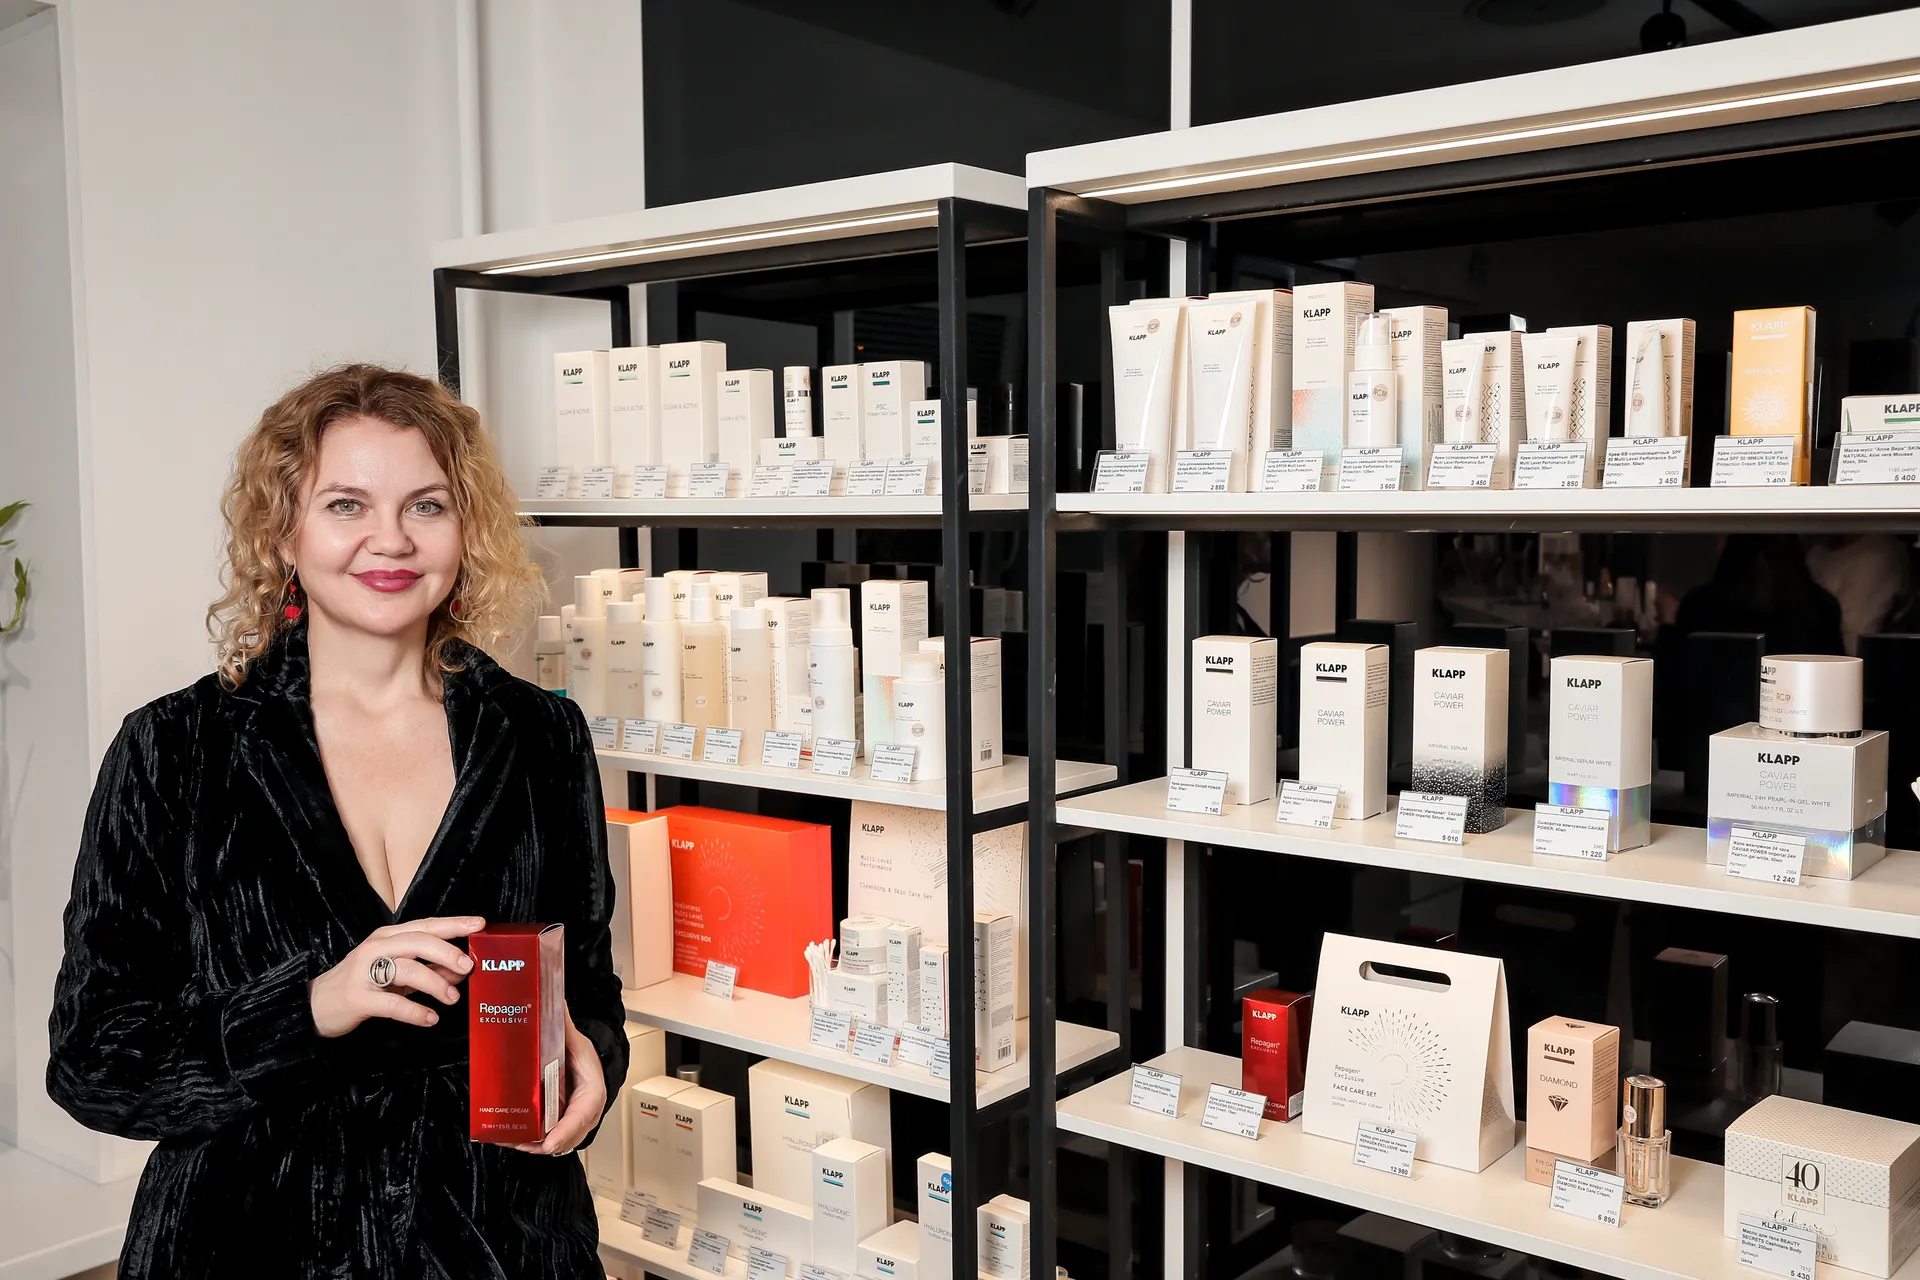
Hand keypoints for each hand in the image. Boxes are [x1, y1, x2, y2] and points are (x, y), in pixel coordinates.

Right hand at [310, 915, 485, 1038]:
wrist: (316, 1005)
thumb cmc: (362, 986)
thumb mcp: (397, 974)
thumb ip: (428, 969)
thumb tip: (461, 970)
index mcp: (387, 937)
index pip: (425, 925)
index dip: (453, 925)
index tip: (479, 925)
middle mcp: (376, 948)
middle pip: (418, 942)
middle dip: (447, 952)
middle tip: (468, 966)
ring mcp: (364, 972)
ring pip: (407, 970)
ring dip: (435, 984)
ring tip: (452, 999)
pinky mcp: (357, 997)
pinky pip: (392, 1003)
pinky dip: (415, 1011)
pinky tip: (430, 1018)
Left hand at [516, 1007, 606, 1156]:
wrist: (591, 1069)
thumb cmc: (585, 1060)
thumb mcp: (576, 1042)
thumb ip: (563, 1025)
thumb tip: (553, 1001)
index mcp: (592, 1093)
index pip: (580, 1116)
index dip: (564, 1132)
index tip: (548, 1143)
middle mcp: (585, 1115)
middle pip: (564, 1138)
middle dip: (539, 1143)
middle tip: (515, 1141)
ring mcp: (573, 1126)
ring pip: (554, 1144)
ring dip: (530, 1145)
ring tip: (506, 1140)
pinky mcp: (561, 1129)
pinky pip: (546, 1141)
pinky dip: (529, 1143)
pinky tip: (509, 1139)